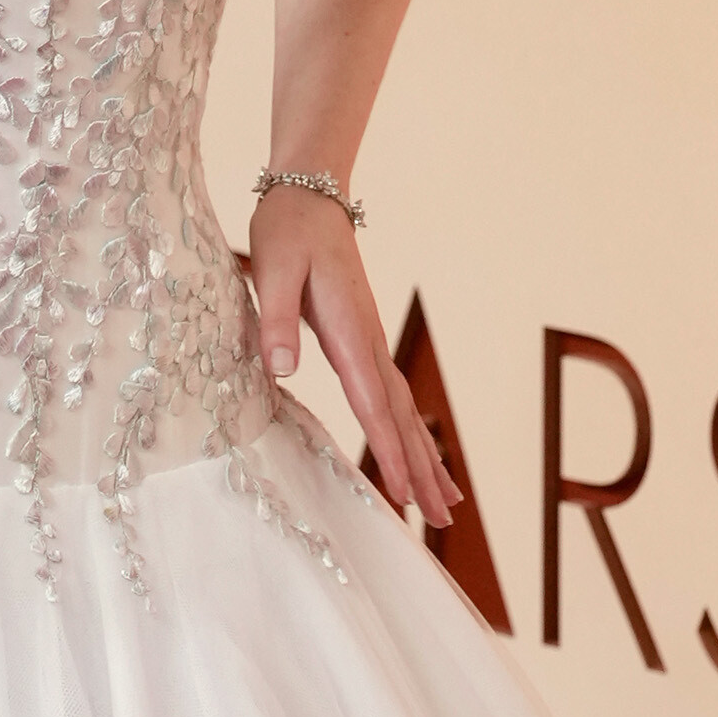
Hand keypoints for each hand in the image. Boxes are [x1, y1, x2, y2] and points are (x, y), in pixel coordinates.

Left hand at [249, 188, 460, 529]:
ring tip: (447, 505)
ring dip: (425, 458)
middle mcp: (369, 342)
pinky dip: (407, 432)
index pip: (372, 402)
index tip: (405, 492)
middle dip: (422, 470)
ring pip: (403, 411)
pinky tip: (414, 452)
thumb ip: (275, 320)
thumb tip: (284, 369)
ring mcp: (370, 343)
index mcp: (349, 330)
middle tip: (443, 520)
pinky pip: (391, 398)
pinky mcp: (362, 342)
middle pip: (401, 417)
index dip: (389, 449)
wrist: (309, 196)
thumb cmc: (285, 231)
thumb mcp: (271, 269)